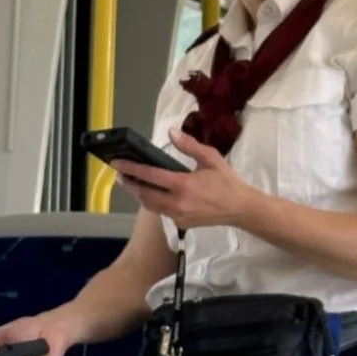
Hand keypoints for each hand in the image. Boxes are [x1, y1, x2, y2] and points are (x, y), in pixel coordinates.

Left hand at [113, 129, 252, 231]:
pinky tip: (150, 194)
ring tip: (131, 184)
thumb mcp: (210, 158)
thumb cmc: (226, 181)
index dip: (131, 169)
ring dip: (138, 195)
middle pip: (144, 194)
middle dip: (129, 184)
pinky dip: (152, 202)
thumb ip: (189, 145)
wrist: (239, 208)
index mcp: (183, 184)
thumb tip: (171, 132)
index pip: (150, 176)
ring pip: (150, 205)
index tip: (117, 164)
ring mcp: (178, 215)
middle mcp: (177, 202)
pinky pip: (160, 212)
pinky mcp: (181, 223)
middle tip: (120, 175)